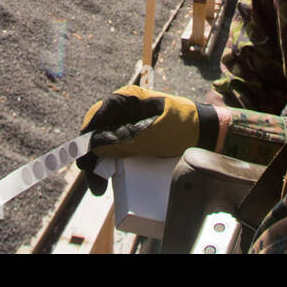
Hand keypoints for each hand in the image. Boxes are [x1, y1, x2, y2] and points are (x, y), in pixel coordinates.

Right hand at [75, 85, 218, 194]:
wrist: (203, 133)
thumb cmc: (180, 126)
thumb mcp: (150, 134)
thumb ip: (122, 139)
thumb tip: (93, 146)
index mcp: (125, 99)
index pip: (96, 117)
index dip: (85, 139)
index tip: (83, 160)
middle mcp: (123, 110)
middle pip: (97, 133)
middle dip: (91, 157)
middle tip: (94, 182)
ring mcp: (128, 124)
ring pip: (104, 143)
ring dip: (99, 164)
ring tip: (99, 187)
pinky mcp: (134, 137)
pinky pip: (116, 149)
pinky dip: (111, 163)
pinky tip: (111, 178)